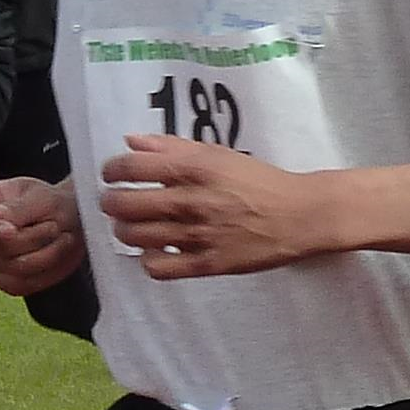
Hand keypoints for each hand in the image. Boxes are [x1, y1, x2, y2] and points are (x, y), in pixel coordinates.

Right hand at [0, 175, 85, 297]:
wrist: (72, 220)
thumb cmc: (52, 203)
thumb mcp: (40, 196)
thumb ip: (18, 208)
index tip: (10, 231)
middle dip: (31, 239)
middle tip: (54, 225)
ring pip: (11, 269)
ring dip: (45, 255)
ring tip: (63, 238)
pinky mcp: (7, 280)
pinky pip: (22, 285)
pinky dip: (46, 272)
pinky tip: (58, 255)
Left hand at [94, 136, 328, 278]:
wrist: (299, 215)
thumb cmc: (259, 180)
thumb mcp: (218, 154)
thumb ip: (172, 146)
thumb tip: (131, 142)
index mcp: (193, 168)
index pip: (131, 167)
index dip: (111, 171)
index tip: (111, 174)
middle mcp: (190, 201)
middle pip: (125, 205)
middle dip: (110, 203)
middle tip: (114, 202)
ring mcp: (197, 235)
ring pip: (135, 236)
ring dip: (124, 231)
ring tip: (130, 227)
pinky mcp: (207, 264)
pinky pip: (159, 267)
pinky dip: (148, 259)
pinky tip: (154, 251)